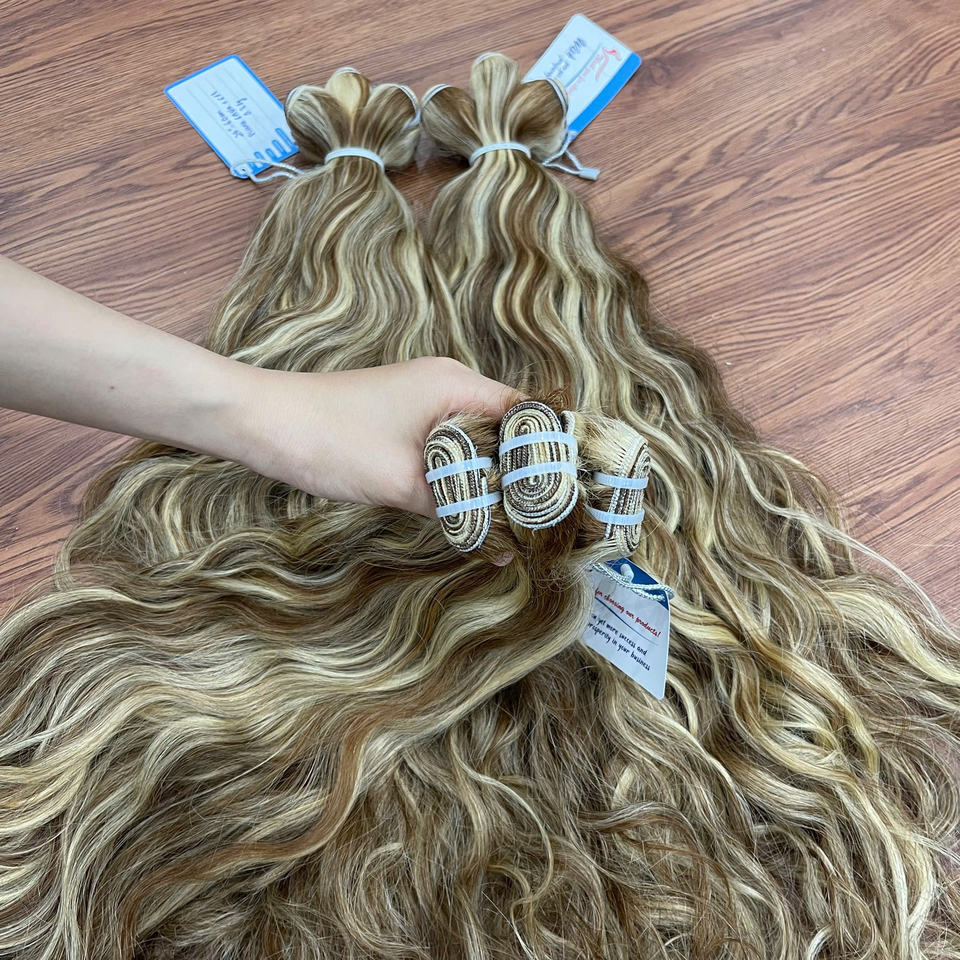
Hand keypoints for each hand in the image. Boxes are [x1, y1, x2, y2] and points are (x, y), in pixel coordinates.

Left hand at [236, 357, 523, 517]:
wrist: (264, 424)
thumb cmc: (332, 441)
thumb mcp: (402, 482)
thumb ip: (457, 508)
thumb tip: (503, 543)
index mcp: (456, 385)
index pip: (528, 414)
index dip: (550, 453)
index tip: (566, 495)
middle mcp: (447, 385)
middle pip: (506, 429)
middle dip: (524, 472)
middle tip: (544, 519)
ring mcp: (424, 400)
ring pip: (477, 440)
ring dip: (491, 476)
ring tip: (515, 521)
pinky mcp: (404, 418)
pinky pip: (449, 445)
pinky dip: (462, 474)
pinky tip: (470, 508)